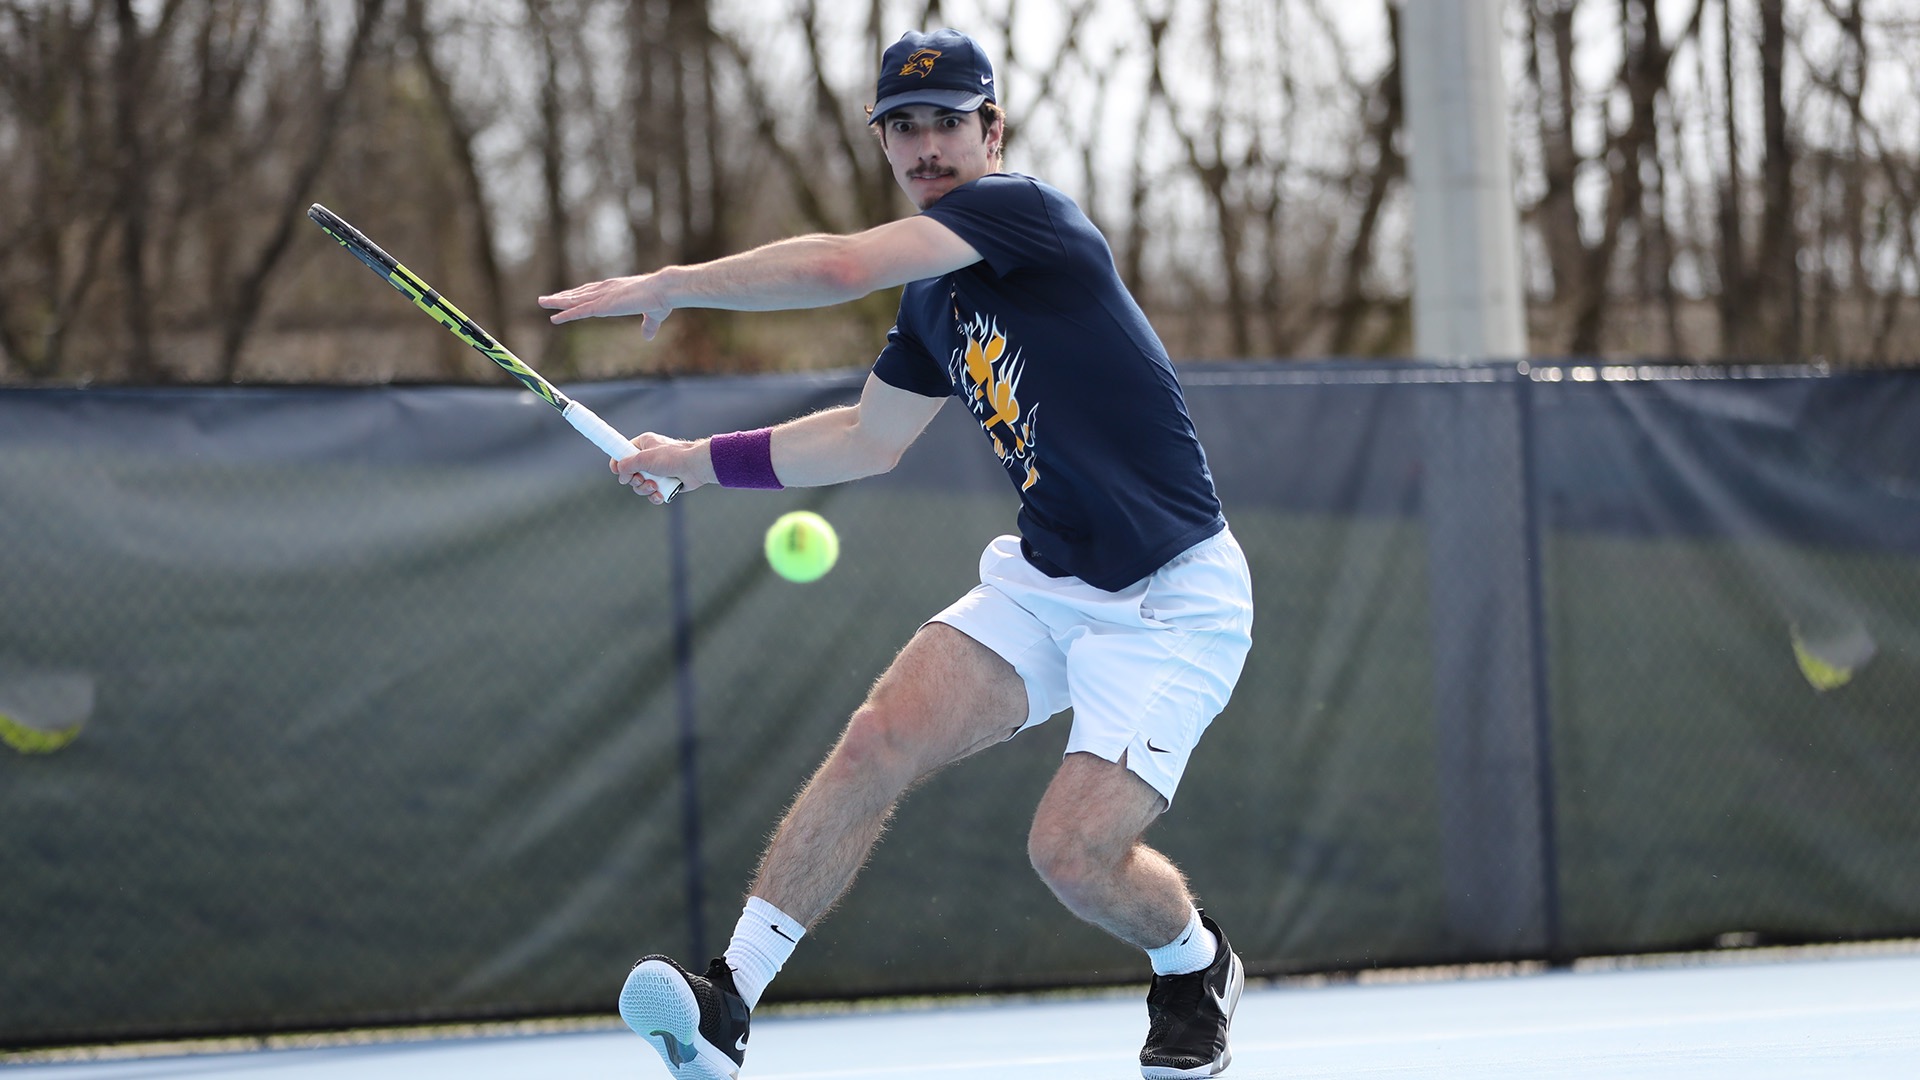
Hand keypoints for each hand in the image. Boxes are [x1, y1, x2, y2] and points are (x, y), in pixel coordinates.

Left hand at [538, 273, 673, 338]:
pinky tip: (554, 318)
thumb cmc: (660, 300)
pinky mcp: (602, 306)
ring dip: (557, 302)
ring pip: (574, 300)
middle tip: (546, 298)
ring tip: (542, 302)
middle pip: (578, 293)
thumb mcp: (653, 315)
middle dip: (562, 296)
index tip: (566, 296)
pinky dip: (566, 315)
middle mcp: (605, 290)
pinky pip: (579, 312)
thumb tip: (648, 336)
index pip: (591, 291)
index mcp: (615, 289)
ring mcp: (602, 297)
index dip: (577, 294)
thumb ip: (648, 325)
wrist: (662, 290)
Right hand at [613, 431, 711, 504]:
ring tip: (654, 487)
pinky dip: (655, 496)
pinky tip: (660, 495)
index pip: (622, 453)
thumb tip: (621, 476)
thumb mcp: (644, 458)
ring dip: (645, 489)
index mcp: (643, 444)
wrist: (695, 466)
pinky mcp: (665, 483)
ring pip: (640, 485)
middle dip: (635, 480)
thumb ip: (627, 465)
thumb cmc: (672, 457)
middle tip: (642, 479)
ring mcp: (657, 471)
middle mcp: (649, 457)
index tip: (616, 471)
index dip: (617, 463)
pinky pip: (653, 493)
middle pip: (630, 473)